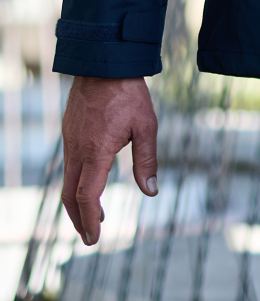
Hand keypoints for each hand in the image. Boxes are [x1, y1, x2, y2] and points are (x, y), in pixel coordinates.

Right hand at [61, 76, 158, 245]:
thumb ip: (147, 160)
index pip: (87, 195)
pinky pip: (69, 164)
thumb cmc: (129, 93)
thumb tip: (151, 192)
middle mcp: (78, 149)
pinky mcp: (69, 131)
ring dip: (78, 202)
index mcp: (96, 151)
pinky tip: (91, 182)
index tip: (95, 238)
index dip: (89, 219)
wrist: (104, 62)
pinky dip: (76, 182)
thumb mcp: (146, 125)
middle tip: (90, 237)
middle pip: (70, 195)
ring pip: (67, 180)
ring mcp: (70, 140)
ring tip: (94, 214)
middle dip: (79, 219)